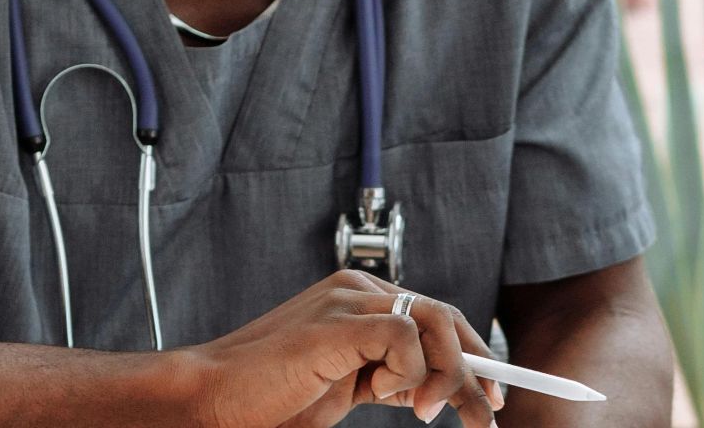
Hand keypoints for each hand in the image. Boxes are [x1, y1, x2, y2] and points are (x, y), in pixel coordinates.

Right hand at [183, 269, 503, 427]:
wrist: (212, 402)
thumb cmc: (268, 399)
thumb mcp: (347, 388)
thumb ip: (388, 378)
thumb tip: (438, 389)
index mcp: (357, 302)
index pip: (433, 317)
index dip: (470, 354)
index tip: (491, 393)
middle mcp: (356, 291)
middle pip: (443, 317)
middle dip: (474, 368)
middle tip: (485, 411)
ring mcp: (347, 301)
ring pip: (435, 322)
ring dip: (448, 376)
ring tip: (428, 412)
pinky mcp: (339, 322)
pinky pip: (405, 338)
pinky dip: (409, 374)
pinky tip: (386, 395)